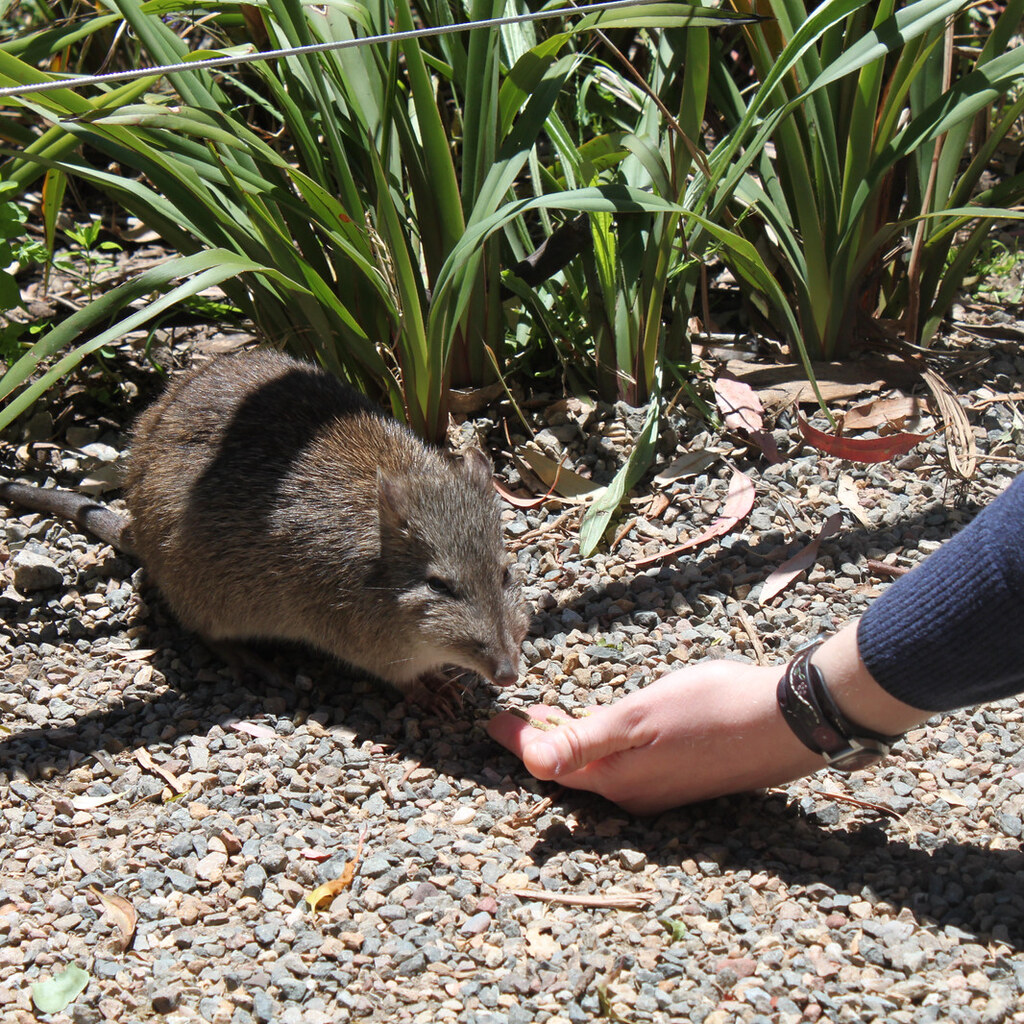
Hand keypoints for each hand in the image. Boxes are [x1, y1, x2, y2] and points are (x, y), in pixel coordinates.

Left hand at [488, 623, 927, 814]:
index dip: (518, 741)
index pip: (549, 763)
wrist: (788, 721)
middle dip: (540, 744)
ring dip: (570, 743)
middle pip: (570, 770)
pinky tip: (607, 726)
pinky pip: (624, 766)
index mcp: (617, 779)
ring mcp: (660, 789)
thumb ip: (584, 740)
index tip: (492, 720)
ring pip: (597, 768)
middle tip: (515, 718)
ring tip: (551, 716)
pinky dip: (601, 745)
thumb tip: (530, 761)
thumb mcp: (640, 718)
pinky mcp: (681, 777)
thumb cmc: (712, 710)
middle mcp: (634, 794)